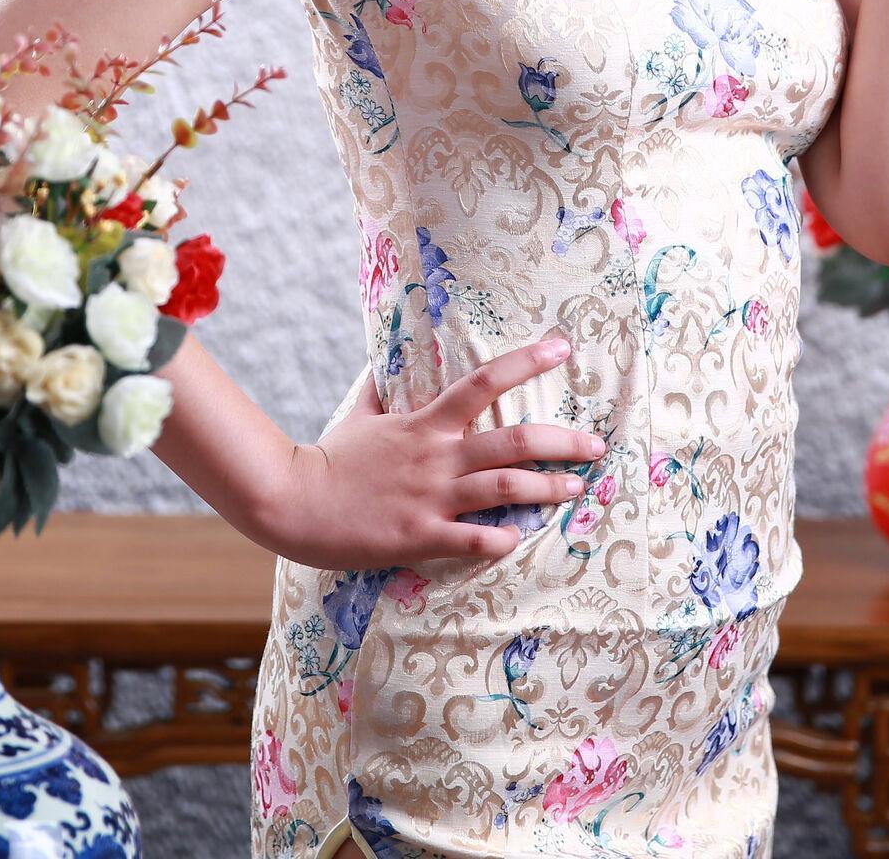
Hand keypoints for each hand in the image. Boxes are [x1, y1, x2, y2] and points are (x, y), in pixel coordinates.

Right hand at [259, 336, 603, 573]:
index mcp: (425, 423)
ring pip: (506, 489)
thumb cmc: (330, 458)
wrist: (294, 501)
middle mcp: (437, 456)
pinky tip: (519, 539)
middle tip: (594, 444)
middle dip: (562, 441)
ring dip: (548, 488)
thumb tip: (385, 357)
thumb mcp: (360, 415)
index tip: (562, 347)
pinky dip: (502, 540)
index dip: (526, 361)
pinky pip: (474, 540)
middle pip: (514, 440)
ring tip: (576, 488)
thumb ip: (380, 387)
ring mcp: (431, 497)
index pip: (484, 381)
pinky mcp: (421, 536)